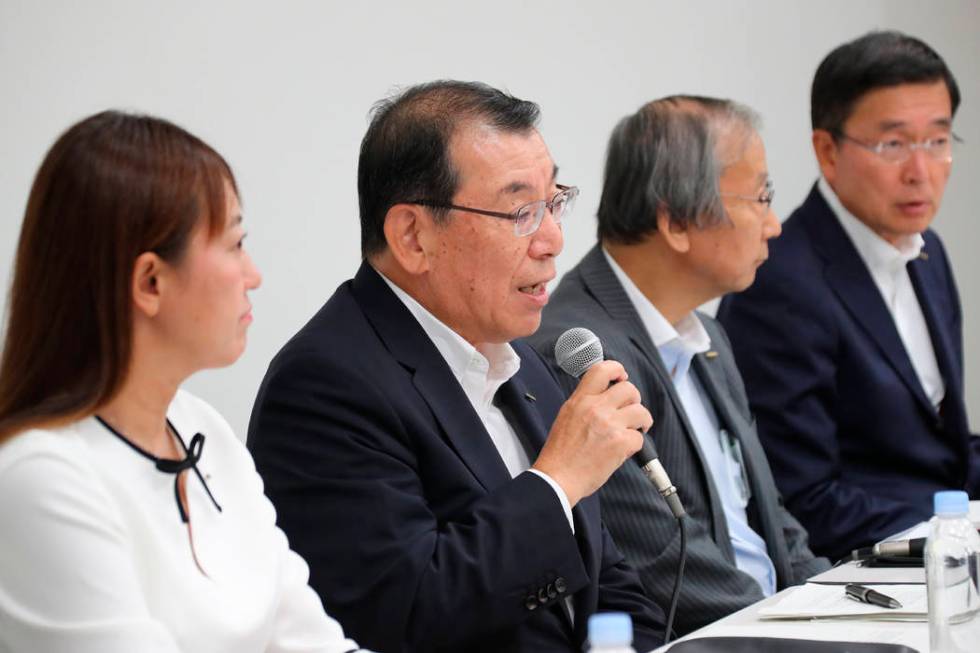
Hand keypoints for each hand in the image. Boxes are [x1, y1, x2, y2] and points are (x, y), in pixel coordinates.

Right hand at [532, 360, 651, 505]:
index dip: (617, 369)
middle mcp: (595, 408)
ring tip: (634, 431)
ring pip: (641, 411)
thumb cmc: (560, 454)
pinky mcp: (620, 442)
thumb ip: (585, 404)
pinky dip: (635, 446)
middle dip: (634, 400)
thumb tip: (605, 398)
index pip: (602, 369)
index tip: (621, 377)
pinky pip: (639, 438)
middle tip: (630, 412)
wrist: (558, 478)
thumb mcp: (566, 417)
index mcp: (580, 400)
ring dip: (641, 422)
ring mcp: (609, 424)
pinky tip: (624, 451)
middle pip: (629, 389)